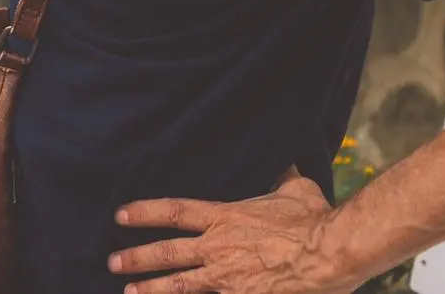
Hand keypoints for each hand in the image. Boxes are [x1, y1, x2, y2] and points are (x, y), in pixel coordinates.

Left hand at [108, 168, 353, 293]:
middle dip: (137, 258)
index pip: (174, 211)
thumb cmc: (315, 219)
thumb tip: (284, 164)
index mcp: (225, 217)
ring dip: (152, 288)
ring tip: (129, 292)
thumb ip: (282, 178)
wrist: (331, 252)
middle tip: (112, 261)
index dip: (144, 212)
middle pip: (167, 252)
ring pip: (181, 284)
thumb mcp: (296, 190)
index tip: (120, 215)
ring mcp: (229, 277)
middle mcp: (219, 247)